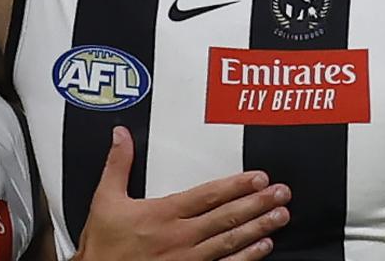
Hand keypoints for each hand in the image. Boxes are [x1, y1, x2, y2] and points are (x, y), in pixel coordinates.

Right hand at [75, 127, 290, 260]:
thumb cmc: (103, 246)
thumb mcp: (105, 200)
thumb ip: (118, 165)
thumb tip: (121, 135)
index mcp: (163, 214)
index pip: (208, 195)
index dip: (236, 185)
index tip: (258, 177)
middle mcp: (181, 237)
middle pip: (226, 216)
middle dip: (257, 203)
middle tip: (281, 193)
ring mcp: (188, 260)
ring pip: (230, 241)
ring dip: (259, 227)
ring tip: (280, 215)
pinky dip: (246, 257)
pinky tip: (263, 247)